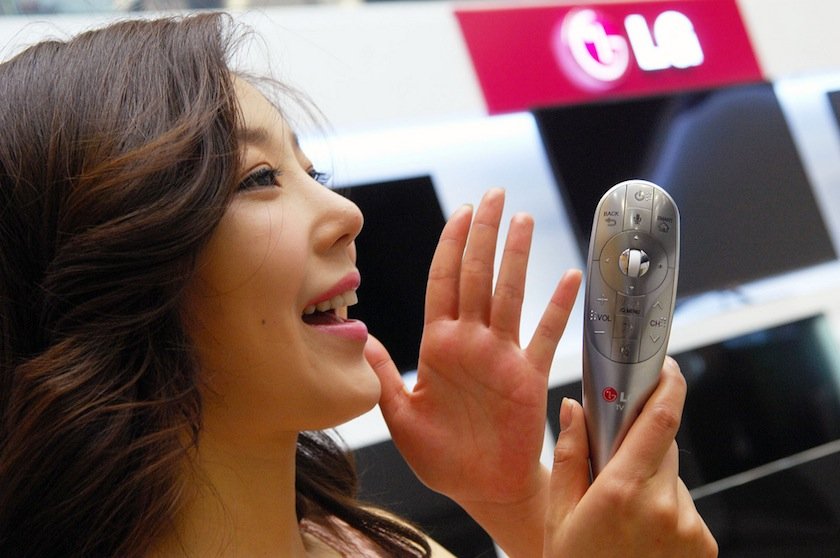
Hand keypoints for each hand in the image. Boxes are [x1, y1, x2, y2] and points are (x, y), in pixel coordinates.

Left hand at [365, 188, 580, 553]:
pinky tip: (570, 278)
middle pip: (476, 276)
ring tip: (523, 221)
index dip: (450, 246)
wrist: (481, 487)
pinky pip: (544, 336)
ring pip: (508, 295)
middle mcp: (470, 342)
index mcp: (438, 346)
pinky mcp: (527, 376)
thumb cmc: (441, 457)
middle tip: (494, 196)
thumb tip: (362, 337)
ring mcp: (501, 355)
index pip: (443, 282)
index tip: (461, 213)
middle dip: (483, 235)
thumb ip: (383, 377)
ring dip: (516, 258)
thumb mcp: (401, 417)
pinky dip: (558, 309)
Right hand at [544, 358, 717, 556]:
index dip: (667, 385)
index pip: (659, 421)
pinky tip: (640, 532)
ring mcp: (689, 527)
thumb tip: (572, 408)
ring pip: (671, 478)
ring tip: (623, 515)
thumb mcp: (559, 514)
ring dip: (651, 481)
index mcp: (622, 491)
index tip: (664, 366)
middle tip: (614, 465)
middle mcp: (664, 506)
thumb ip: (568, 455)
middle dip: (640, 445)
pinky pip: (683, 506)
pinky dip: (665, 507)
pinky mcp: (704, 544)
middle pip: (662, 446)